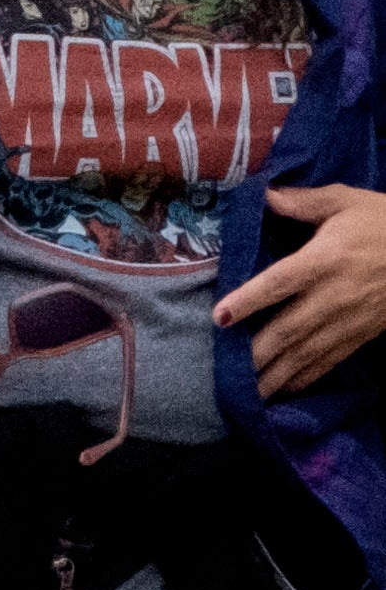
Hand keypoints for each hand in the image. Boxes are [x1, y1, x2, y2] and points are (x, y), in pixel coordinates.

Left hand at [224, 180, 385, 396]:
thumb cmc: (385, 222)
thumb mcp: (346, 202)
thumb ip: (302, 202)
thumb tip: (263, 194)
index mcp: (325, 259)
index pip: (280, 282)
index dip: (250, 300)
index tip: (220, 318)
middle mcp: (335, 294)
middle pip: (290, 328)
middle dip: (257, 353)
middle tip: (225, 374)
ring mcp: (350, 318)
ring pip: (308, 351)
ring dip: (277, 374)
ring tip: (248, 395)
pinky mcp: (364, 333)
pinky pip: (331, 359)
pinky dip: (308, 376)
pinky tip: (285, 389)